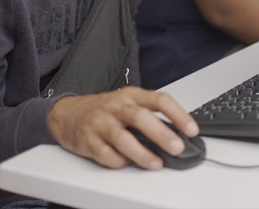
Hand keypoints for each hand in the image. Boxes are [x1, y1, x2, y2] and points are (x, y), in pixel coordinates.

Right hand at [47, 86, 198, 169]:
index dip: (178, 114)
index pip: (159, 100)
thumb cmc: (103, 109)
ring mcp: (101, 123)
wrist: (66, 113)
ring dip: (142, 153)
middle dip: (161, 134)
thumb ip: (150, 115)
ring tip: (156, 163)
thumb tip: (178, 133)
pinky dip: (118, 161)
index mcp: (131, 96)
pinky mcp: (88, 140)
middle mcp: (116, 107)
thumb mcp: (127, 103)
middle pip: (141, 117)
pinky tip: (126, 163)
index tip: (192, 129)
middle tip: (177, 147)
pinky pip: (105, 154)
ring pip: (122, 138)